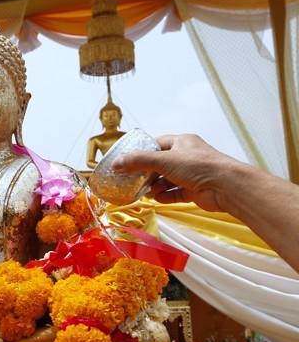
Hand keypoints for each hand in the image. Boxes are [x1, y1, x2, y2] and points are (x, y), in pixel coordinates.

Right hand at [112, 134, 245, 212]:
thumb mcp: (164, 160)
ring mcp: (191, 174)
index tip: (130, 161)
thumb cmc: (198, 166)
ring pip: (167, 180)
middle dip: (148, 173)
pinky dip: (166, 196)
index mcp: (182, 142)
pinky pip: (175, 193)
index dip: (144, 151)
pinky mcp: (194, 190)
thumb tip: (115, 164)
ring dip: (157, 187)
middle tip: (136, 179)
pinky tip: (159, 199)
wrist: (225, 186)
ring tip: (150, 191)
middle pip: (161, 164)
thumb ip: (138, 161)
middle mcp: (187, 157)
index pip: (158, 143)